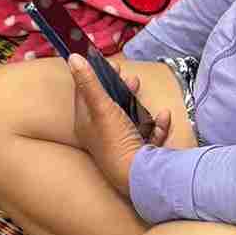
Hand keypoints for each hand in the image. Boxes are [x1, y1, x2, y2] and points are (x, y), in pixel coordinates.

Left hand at [68, 55, 170, 198]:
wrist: (140, 178)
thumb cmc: (115, 141)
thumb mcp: (100, 107)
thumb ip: (89, 82)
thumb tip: (72, 56)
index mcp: (87, 124)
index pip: (85, 95)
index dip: (94, 77)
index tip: (106, 64)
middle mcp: (102, 135)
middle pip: (109, 105)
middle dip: (120, 89)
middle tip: (128, 76)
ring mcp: (122, 145)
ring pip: (130, 118)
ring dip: (138, 103)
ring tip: (140, 89)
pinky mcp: (141, 154)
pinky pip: (149, 134)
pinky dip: (156, 124)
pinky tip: (163, 116)